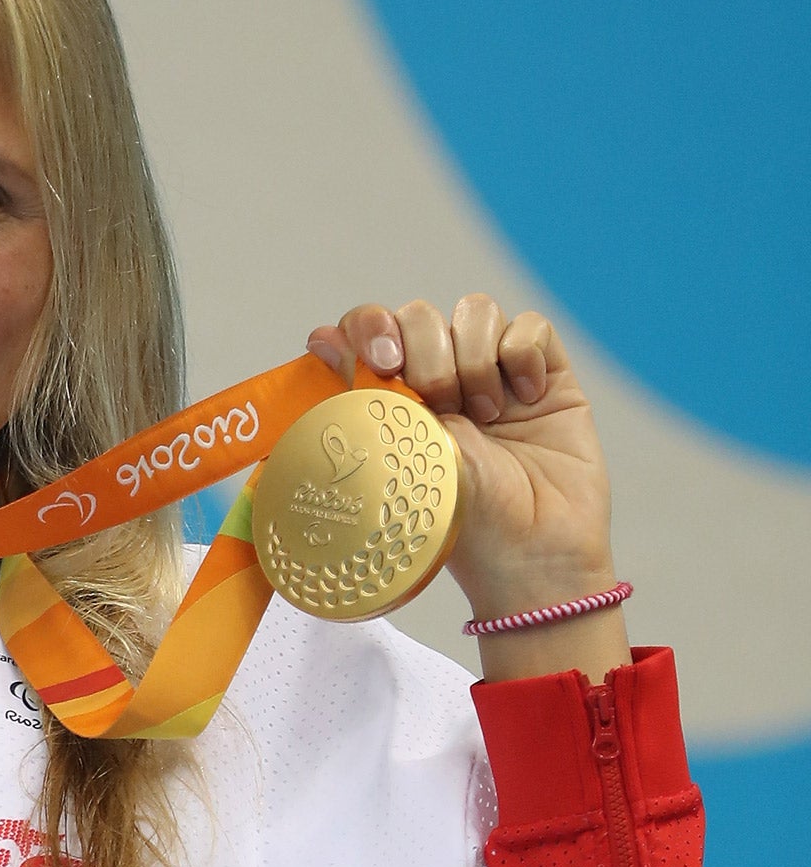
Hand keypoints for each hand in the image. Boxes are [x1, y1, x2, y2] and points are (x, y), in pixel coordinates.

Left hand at [307, 296, 629, 681]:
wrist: (532, 555)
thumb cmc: (458, 527)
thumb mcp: (396, 465)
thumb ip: (364, 401)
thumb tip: (320, 339)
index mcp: (390, 399)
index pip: (365, 331)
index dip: (366, 328)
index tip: (378, 362)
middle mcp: (438, 377)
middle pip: (418, 314)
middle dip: (424, 350)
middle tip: (439, 402)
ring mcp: (492, 372)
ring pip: (475, 310)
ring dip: (474, 358)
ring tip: (486, 417)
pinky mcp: (546, 373)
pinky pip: (530, 326)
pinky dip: (523, 356)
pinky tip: (525, 401)